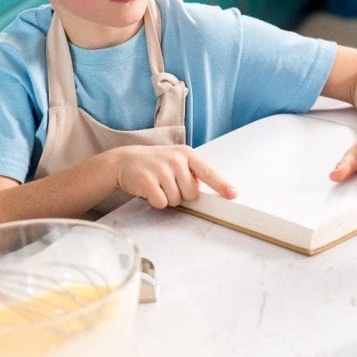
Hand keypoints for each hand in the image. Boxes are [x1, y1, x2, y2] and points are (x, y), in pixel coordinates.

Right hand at [113, 144, 235, 208]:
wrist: (124, 160)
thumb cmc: (153, 163)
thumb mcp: (175, 160)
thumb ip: (191, 173)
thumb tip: (206, 194)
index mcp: (186, 154)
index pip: (208, 172)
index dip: (222, 185)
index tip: (233, 195)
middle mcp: (176, 160)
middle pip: (191, 194)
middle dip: (180, 194)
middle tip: (167, 184)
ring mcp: (161, 169)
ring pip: (176, 200)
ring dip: (167, 198)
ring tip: (156, 185)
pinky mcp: (148, 181)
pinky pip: (162, 203)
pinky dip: (156, 201)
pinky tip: (148, 189)